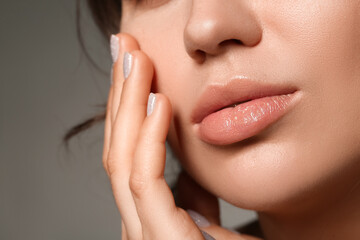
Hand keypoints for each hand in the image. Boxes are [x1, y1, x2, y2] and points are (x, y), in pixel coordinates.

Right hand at [103, 33, 260, 239]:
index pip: (126, 155)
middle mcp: (136, 224)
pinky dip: (148, 141)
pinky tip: (157, 103)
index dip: (125, 109)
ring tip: (136, 61)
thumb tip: (178, 164)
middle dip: (119, 96)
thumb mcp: (205, 217)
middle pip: (117, 151)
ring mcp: (144, 234)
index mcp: (146, 217)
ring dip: (128, 106)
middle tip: (125, 48)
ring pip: (122, 161)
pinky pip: (146, 184)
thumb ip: (188, 195)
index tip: (134, 66)